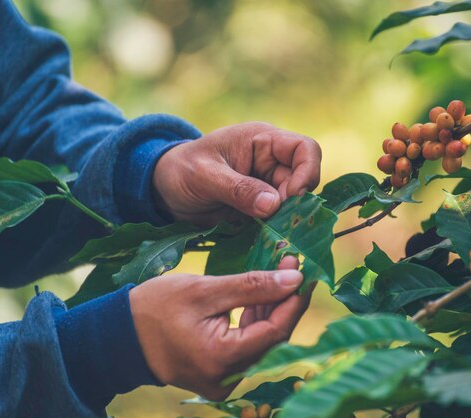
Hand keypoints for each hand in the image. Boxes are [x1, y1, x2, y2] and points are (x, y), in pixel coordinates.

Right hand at [129, 257, 311, 399]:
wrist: (119, 335)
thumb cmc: (155, 308)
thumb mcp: (204, 290)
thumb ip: (252, 285)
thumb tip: (294, 278)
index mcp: (222, 358)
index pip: (275, 330)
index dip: (294, 300)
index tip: (305, 271)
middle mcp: (227, 377)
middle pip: (272, 337)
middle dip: (285, 300)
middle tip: (292, 264)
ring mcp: (223, 379)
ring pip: (262, 341)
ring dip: (271, 308)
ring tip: (278, 272)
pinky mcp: (218, 373)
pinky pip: (247, 346)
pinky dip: (254, 320)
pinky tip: (260, 295)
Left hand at [153, 122, 321, 224]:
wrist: (163, 190)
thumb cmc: (180, 170)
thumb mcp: (204, 176)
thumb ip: (238, 188)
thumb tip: (274, 204)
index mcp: (262, 141)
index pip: (304, 149)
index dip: (307, 171)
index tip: (292, 197)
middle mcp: (271, 162)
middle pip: (303, 181)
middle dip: (294, 203)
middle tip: (275, 223)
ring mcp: (267, 187)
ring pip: (294, 204)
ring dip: (286, 221)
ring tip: (270, 235)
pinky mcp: (260, 209)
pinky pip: (279, 221)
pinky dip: (276, 232)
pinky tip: (265, 241)